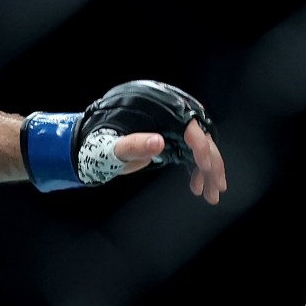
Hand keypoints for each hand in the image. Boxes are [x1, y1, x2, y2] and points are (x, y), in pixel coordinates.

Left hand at [24, 80, 225, 199]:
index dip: (199, 143)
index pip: (186, 123)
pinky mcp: (169, 146)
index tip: (204, 163)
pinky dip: (197, 173)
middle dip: (211, 162)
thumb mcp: (111, 148)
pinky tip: (198, 189)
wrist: (88, 152)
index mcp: (154, 111)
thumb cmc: (96, 146)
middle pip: (198, 137)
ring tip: (211, 195)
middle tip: (217, 185)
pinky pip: (190, 158)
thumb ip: (134, 144)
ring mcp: (169, 132)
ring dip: (208, 172)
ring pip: (198, 150)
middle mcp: (166, 118)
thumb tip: (159, 142)